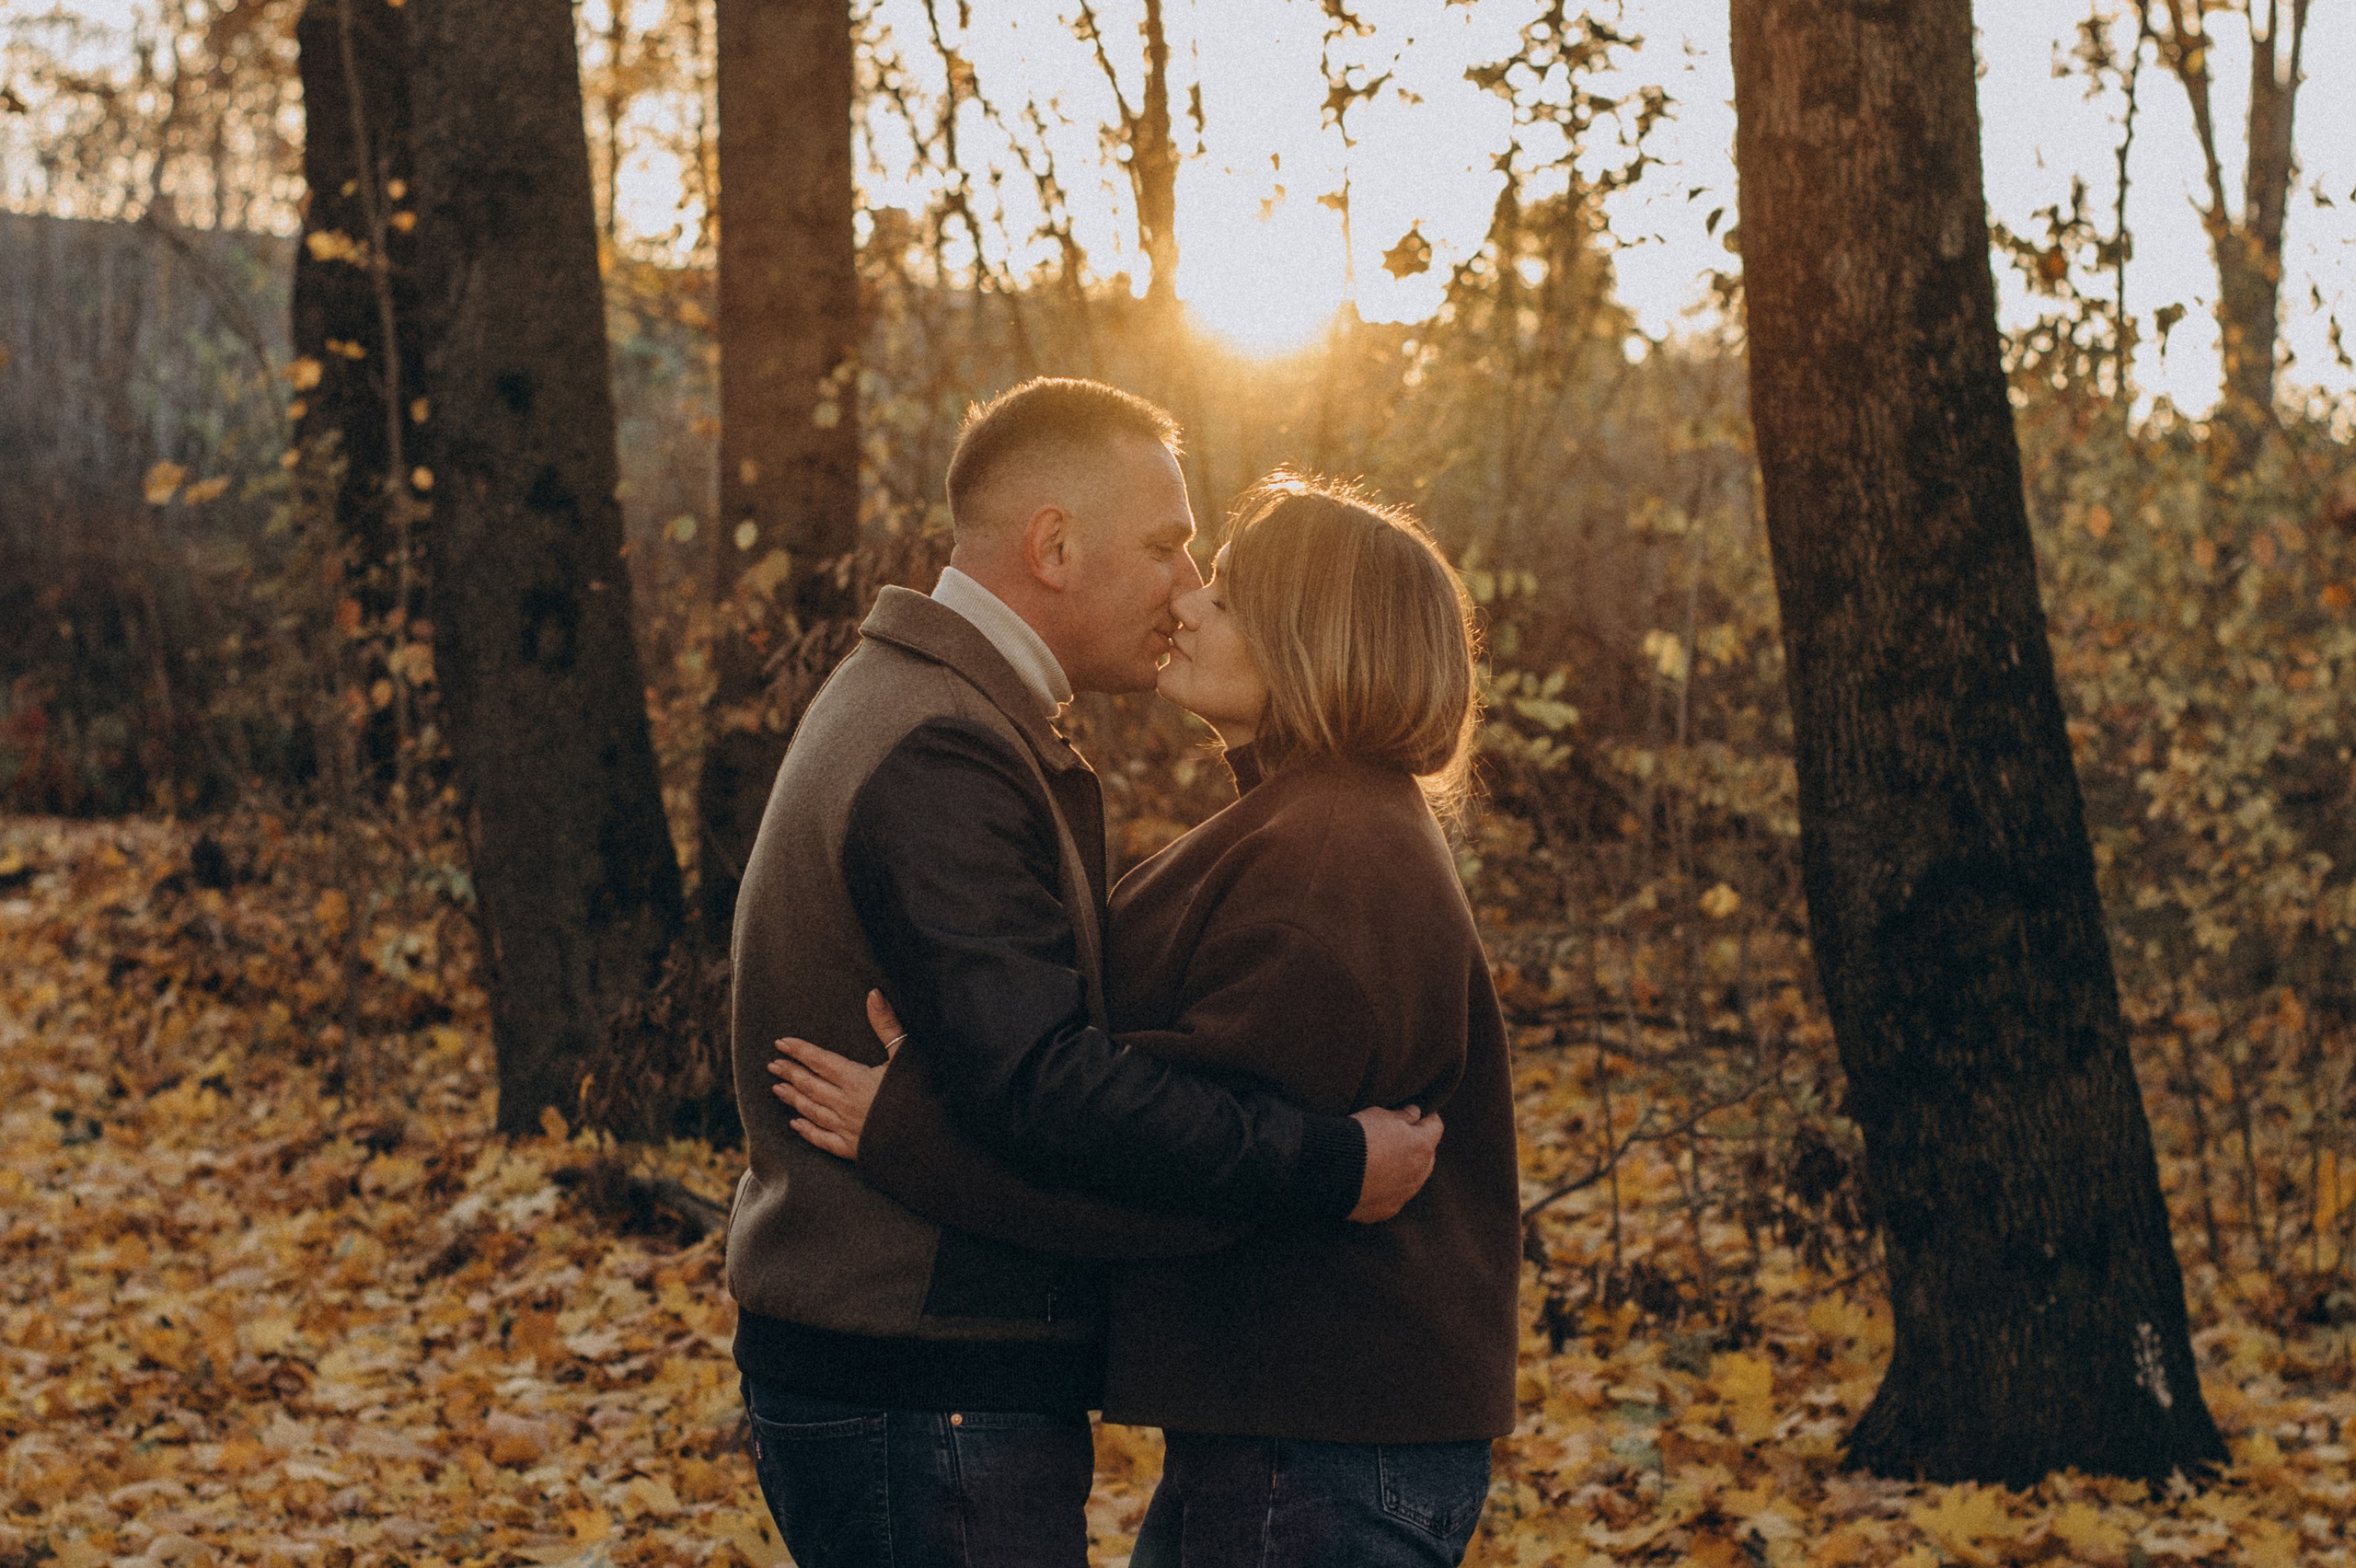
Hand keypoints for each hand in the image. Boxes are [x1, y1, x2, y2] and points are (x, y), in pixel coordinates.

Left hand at [771, 990, 905, 1159]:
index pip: (820, 1061)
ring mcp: (846, 1128)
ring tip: (776, 1089)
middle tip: (772, 1065)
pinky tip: (795, 1125)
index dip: (799, 1051)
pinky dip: (807, 1131)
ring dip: (793, 1098)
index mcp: (856, 1079)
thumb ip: (887, 1024)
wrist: (929, 1140)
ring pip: (811, 1110)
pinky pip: (822, 1139)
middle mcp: (845, 1103)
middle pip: (810, 1085)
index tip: (781, 1043)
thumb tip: (873, 993)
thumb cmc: (921, 1094)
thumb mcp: (906, 1054)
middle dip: (790, 1073)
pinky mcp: (852, 1149)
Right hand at [1347, 1104, 1441, 1222]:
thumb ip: (1402, 1115)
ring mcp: (1404, 1195)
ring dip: (1404, 1169)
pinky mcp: (1388, 1209)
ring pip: (1412, 1179)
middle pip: (1427, 1157)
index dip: (1427, 1118)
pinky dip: (1387, 1188)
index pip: (1435, 1127)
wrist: (1332, 1171)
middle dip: (1417, 1146)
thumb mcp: (1380, 1115)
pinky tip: (1370, 1179)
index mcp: (1421, 1146)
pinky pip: (1394, 1196)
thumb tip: (1414, 1114)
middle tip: (1399, 1137)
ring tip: (1381, 1160)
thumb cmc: (1357, 1138)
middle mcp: (1418, 1174)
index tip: (1420, 1114)